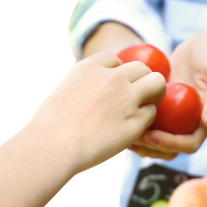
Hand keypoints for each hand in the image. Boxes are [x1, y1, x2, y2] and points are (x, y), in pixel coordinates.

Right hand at [33, 51, 166, 173]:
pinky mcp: (135, 121)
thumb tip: (87, 92)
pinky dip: (146, 119)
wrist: (53, 146)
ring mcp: (127, 98)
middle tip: (138, 96)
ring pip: (157, 83)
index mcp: (91, 67)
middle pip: (142, 68)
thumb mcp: (63, 91)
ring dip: (154, 94)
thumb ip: (81, 85)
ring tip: (147, 107)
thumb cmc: (50, 126)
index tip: (114, 86)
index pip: (115, 59)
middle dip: (142, 80)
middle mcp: (113, 78)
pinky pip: (151, 113)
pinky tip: (135, 128)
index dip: (117, 73)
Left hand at [127, 28, 206, 160]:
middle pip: (169, 148)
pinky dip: (134, 120)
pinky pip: (147, 119)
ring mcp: (174, 116)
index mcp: (204, 121)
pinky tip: (118, 113)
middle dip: (150, 147)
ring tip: (120, 130)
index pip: (189, 145)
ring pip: (155, 138)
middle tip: (130, 137)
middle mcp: (188, 123)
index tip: (151, 135)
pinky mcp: (162, 105)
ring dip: (139, 140)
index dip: (170, 144)